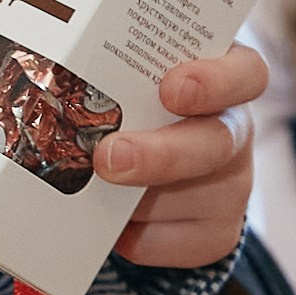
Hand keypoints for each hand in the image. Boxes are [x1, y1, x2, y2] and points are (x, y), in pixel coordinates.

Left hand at [101, 45, 265, 267]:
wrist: (135, 160)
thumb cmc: (123, 93)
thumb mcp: (117, 65)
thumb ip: (96, 56)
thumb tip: (49, 51)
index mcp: (218, 76)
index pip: (246, 73)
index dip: (217, 81)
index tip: (173, 89)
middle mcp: (233, 128)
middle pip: (219, 142)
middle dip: (162, 154)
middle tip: (108, 158)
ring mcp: (233, 183)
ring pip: (197, 197)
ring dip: (140, 198)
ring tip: (94, 190)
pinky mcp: (217, 231)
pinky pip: (181, 243)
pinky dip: (140, 237)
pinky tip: (111, 224)